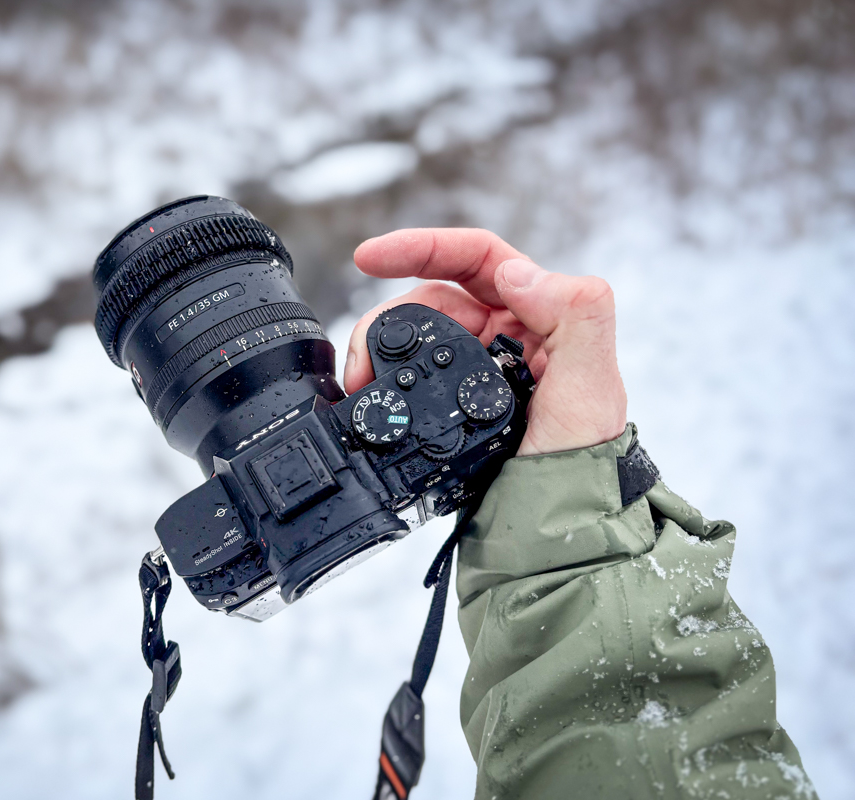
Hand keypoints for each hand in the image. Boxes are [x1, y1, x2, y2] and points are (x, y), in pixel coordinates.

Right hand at [344, 229, 626, 455]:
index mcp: (543, 316)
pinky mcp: (451, 407)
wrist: (555, 535)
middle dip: (388, 317)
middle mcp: (507, 338)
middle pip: (431, 298)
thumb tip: (514, 272)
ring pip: (414, 337)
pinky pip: (409, 377)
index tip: (371, 257)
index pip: (479, 259)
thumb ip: (574, 313)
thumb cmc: (583, 464)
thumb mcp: (593, 385)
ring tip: (359, 383)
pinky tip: (366, 394)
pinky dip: (382, 378)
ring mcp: (476, 372)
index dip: (422, 247)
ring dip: (378, 350)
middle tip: (362, 357)